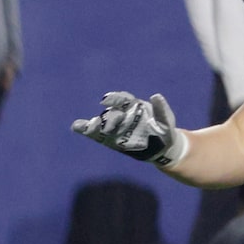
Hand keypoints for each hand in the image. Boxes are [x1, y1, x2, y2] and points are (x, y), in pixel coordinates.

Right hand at [72, 90, 186, 165]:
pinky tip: (77, 127)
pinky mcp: (110, 138)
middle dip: (107, 119)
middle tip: (104, 127)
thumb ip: (161, 109)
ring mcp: (115, 127)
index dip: (114, 98)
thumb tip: (156, 95)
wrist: (162, 147)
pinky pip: (97, 134)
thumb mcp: (166, 120)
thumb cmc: (164, 130)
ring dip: (92, 124)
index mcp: (134, 107)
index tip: (107, 100)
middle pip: (111, 114)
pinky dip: (87, 130)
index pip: (122, 100)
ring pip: (102, 123)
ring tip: (83, 126)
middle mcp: (122, 114)